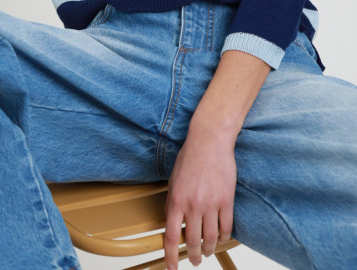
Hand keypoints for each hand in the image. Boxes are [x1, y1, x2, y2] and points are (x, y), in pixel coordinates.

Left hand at [164, 130, 235, 267]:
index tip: (171, 267)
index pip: (171, 236)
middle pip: (192, 241)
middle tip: (195, 260)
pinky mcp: (226, 200)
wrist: (209, 140)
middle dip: (193, 255)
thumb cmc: (190, 156)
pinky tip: (221, 239)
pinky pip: (226, 227)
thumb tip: (173, 221)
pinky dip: (224, 237)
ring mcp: (211, 204)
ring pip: (210, 238)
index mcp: (176, 200)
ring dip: (208, 249)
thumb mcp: (173, 180)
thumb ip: (173, 202)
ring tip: (207, 252)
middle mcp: (193, 205)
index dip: (171, 256)